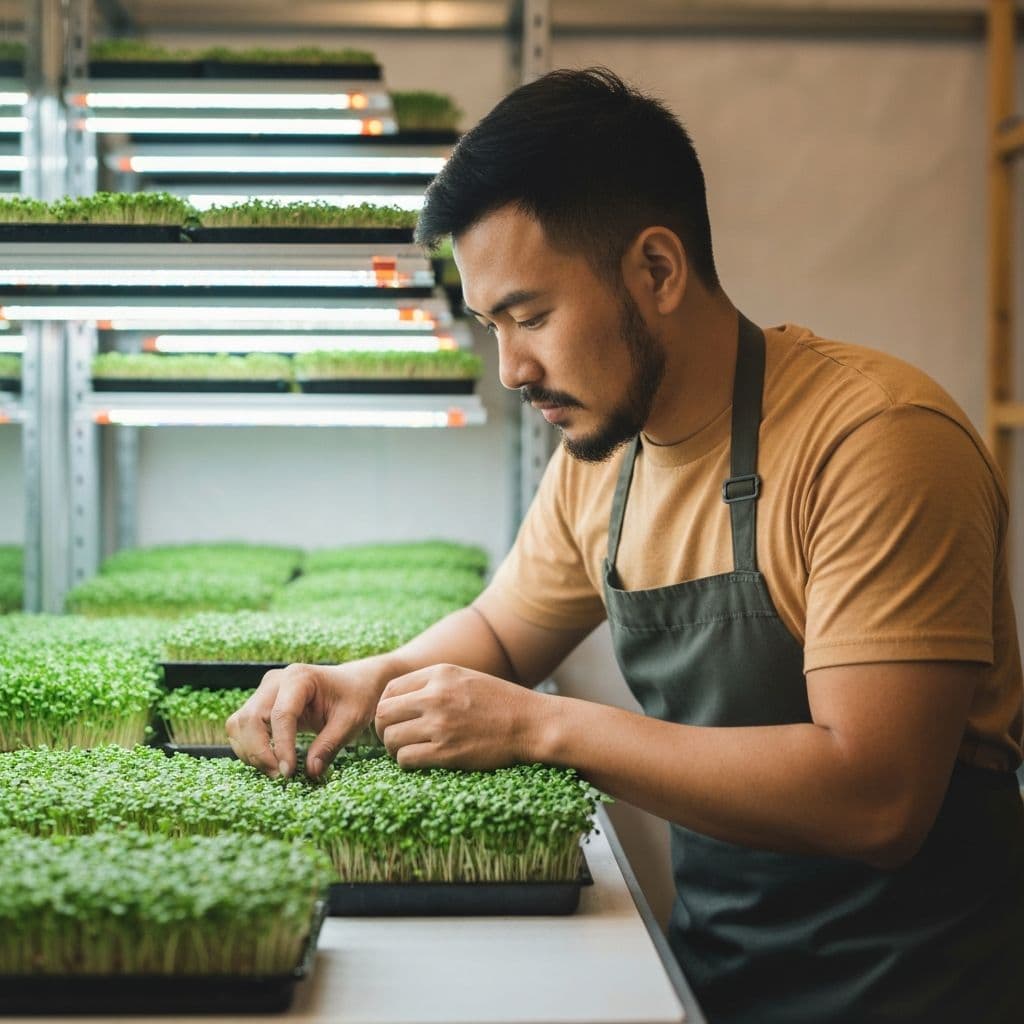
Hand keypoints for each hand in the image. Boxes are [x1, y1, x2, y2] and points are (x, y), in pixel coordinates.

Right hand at [226, 660, 387, 779]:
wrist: (353, 683)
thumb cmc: (354, 698)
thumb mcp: (350, 721)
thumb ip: (329, 745)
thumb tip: (311, 772)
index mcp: (300, 678)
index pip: (281, 714)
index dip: (281, 746)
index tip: (289, 772)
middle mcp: (276, 680)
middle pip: (250, 718)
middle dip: (259, 752)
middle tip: (281, 776)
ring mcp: (264, 691)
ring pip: (239, 723)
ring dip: (250, 752)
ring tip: (276, 772)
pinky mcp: (260, 703)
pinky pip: (242, 727)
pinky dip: (249, 748)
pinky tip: (270, 762)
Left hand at [374, 663, 544, 769]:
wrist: (530, 723)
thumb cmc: (499, 701)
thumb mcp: (465, 677)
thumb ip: (434, 682)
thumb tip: (399, 696)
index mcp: (440, 674)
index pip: (390, 689)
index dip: (385, 706)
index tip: (393, 718)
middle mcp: (436, 697)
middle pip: (383, 714)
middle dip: (382, 728)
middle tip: (393, 737)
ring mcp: (440, 725)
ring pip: (391, 739)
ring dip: (393, 748)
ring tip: (405, 750)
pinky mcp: (445, 753)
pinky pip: (405, 759)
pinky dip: (406, 761)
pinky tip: (418, 759)